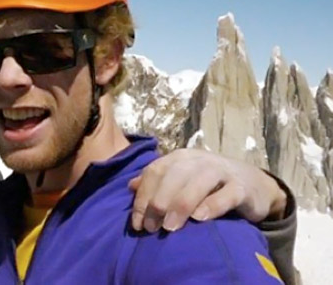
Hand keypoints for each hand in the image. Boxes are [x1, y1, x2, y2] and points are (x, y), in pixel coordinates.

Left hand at [129, 148, 286, 232]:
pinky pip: (226, 194)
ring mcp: (222, 171)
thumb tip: (130, 186)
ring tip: (170, 227)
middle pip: (173, 176)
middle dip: (158, 202)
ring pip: (197, 183)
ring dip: (180, 205)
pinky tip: (200, 218)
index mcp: (180, 158)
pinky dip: (212, 205)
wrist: (254, 184)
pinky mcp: (242, 187)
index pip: (155, 172)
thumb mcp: (182, 179)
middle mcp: (199, 160)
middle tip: (151, 228)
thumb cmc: (210, 184)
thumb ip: (157, 181)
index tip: (137, 223)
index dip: (143, 197)